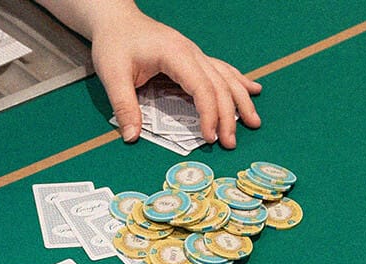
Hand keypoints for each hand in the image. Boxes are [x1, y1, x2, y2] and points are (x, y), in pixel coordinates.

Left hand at [88, 5, 260, 147]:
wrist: (116, 19)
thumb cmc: (115, 43)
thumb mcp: (112, 74)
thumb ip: (124, 106)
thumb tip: (131, 137)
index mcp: (175, 54)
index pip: (202, 88)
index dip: (209, 114)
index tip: (209, 138)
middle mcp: (192, 53)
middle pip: (220, 86)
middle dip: (229, 116)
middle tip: (230, 143)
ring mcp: (195, 54)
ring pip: (226, 77)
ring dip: (242, 100)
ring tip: (254, 122)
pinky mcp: (193, 57)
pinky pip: (222, 70)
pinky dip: (238, 82)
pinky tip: (253, 89)